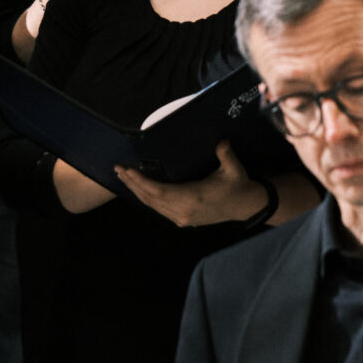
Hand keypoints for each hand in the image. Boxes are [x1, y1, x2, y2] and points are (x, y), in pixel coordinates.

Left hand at [116, 141, 266, 227]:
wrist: (245, 206)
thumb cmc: (237, 185)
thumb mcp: (234, 169)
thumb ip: (226, 154)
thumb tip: (221, 142)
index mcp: (192, 198)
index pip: (159, 191)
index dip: (141, 182)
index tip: (128, 170)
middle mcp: (183, 211)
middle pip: (151, 198)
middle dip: (133, 184)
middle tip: (118, 169)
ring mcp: (182, 217)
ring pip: (152, 205)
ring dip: (137, 191)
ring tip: (123, 177)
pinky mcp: (182, 219)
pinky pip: (159, 209)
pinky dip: (146, 198)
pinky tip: (139, 189)